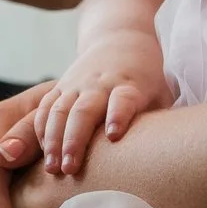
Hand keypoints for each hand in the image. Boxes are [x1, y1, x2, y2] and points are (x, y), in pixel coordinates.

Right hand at [39, 36, 170, 179]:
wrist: (121, 38)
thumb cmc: (147, 77)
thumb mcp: (160, 94)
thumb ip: (159, 122)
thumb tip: (165, 157)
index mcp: (129, 85)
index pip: (123, 100)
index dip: (118, 115)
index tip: (114, 135)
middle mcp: (100, 83)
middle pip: (84, 111)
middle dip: (75, 140)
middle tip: (70, 169)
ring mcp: (77, 84)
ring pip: (60, 111)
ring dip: (54, 141)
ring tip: (53, 169)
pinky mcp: (61, 86)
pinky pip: (46, 108)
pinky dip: (41, 130)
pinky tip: (43, 152)